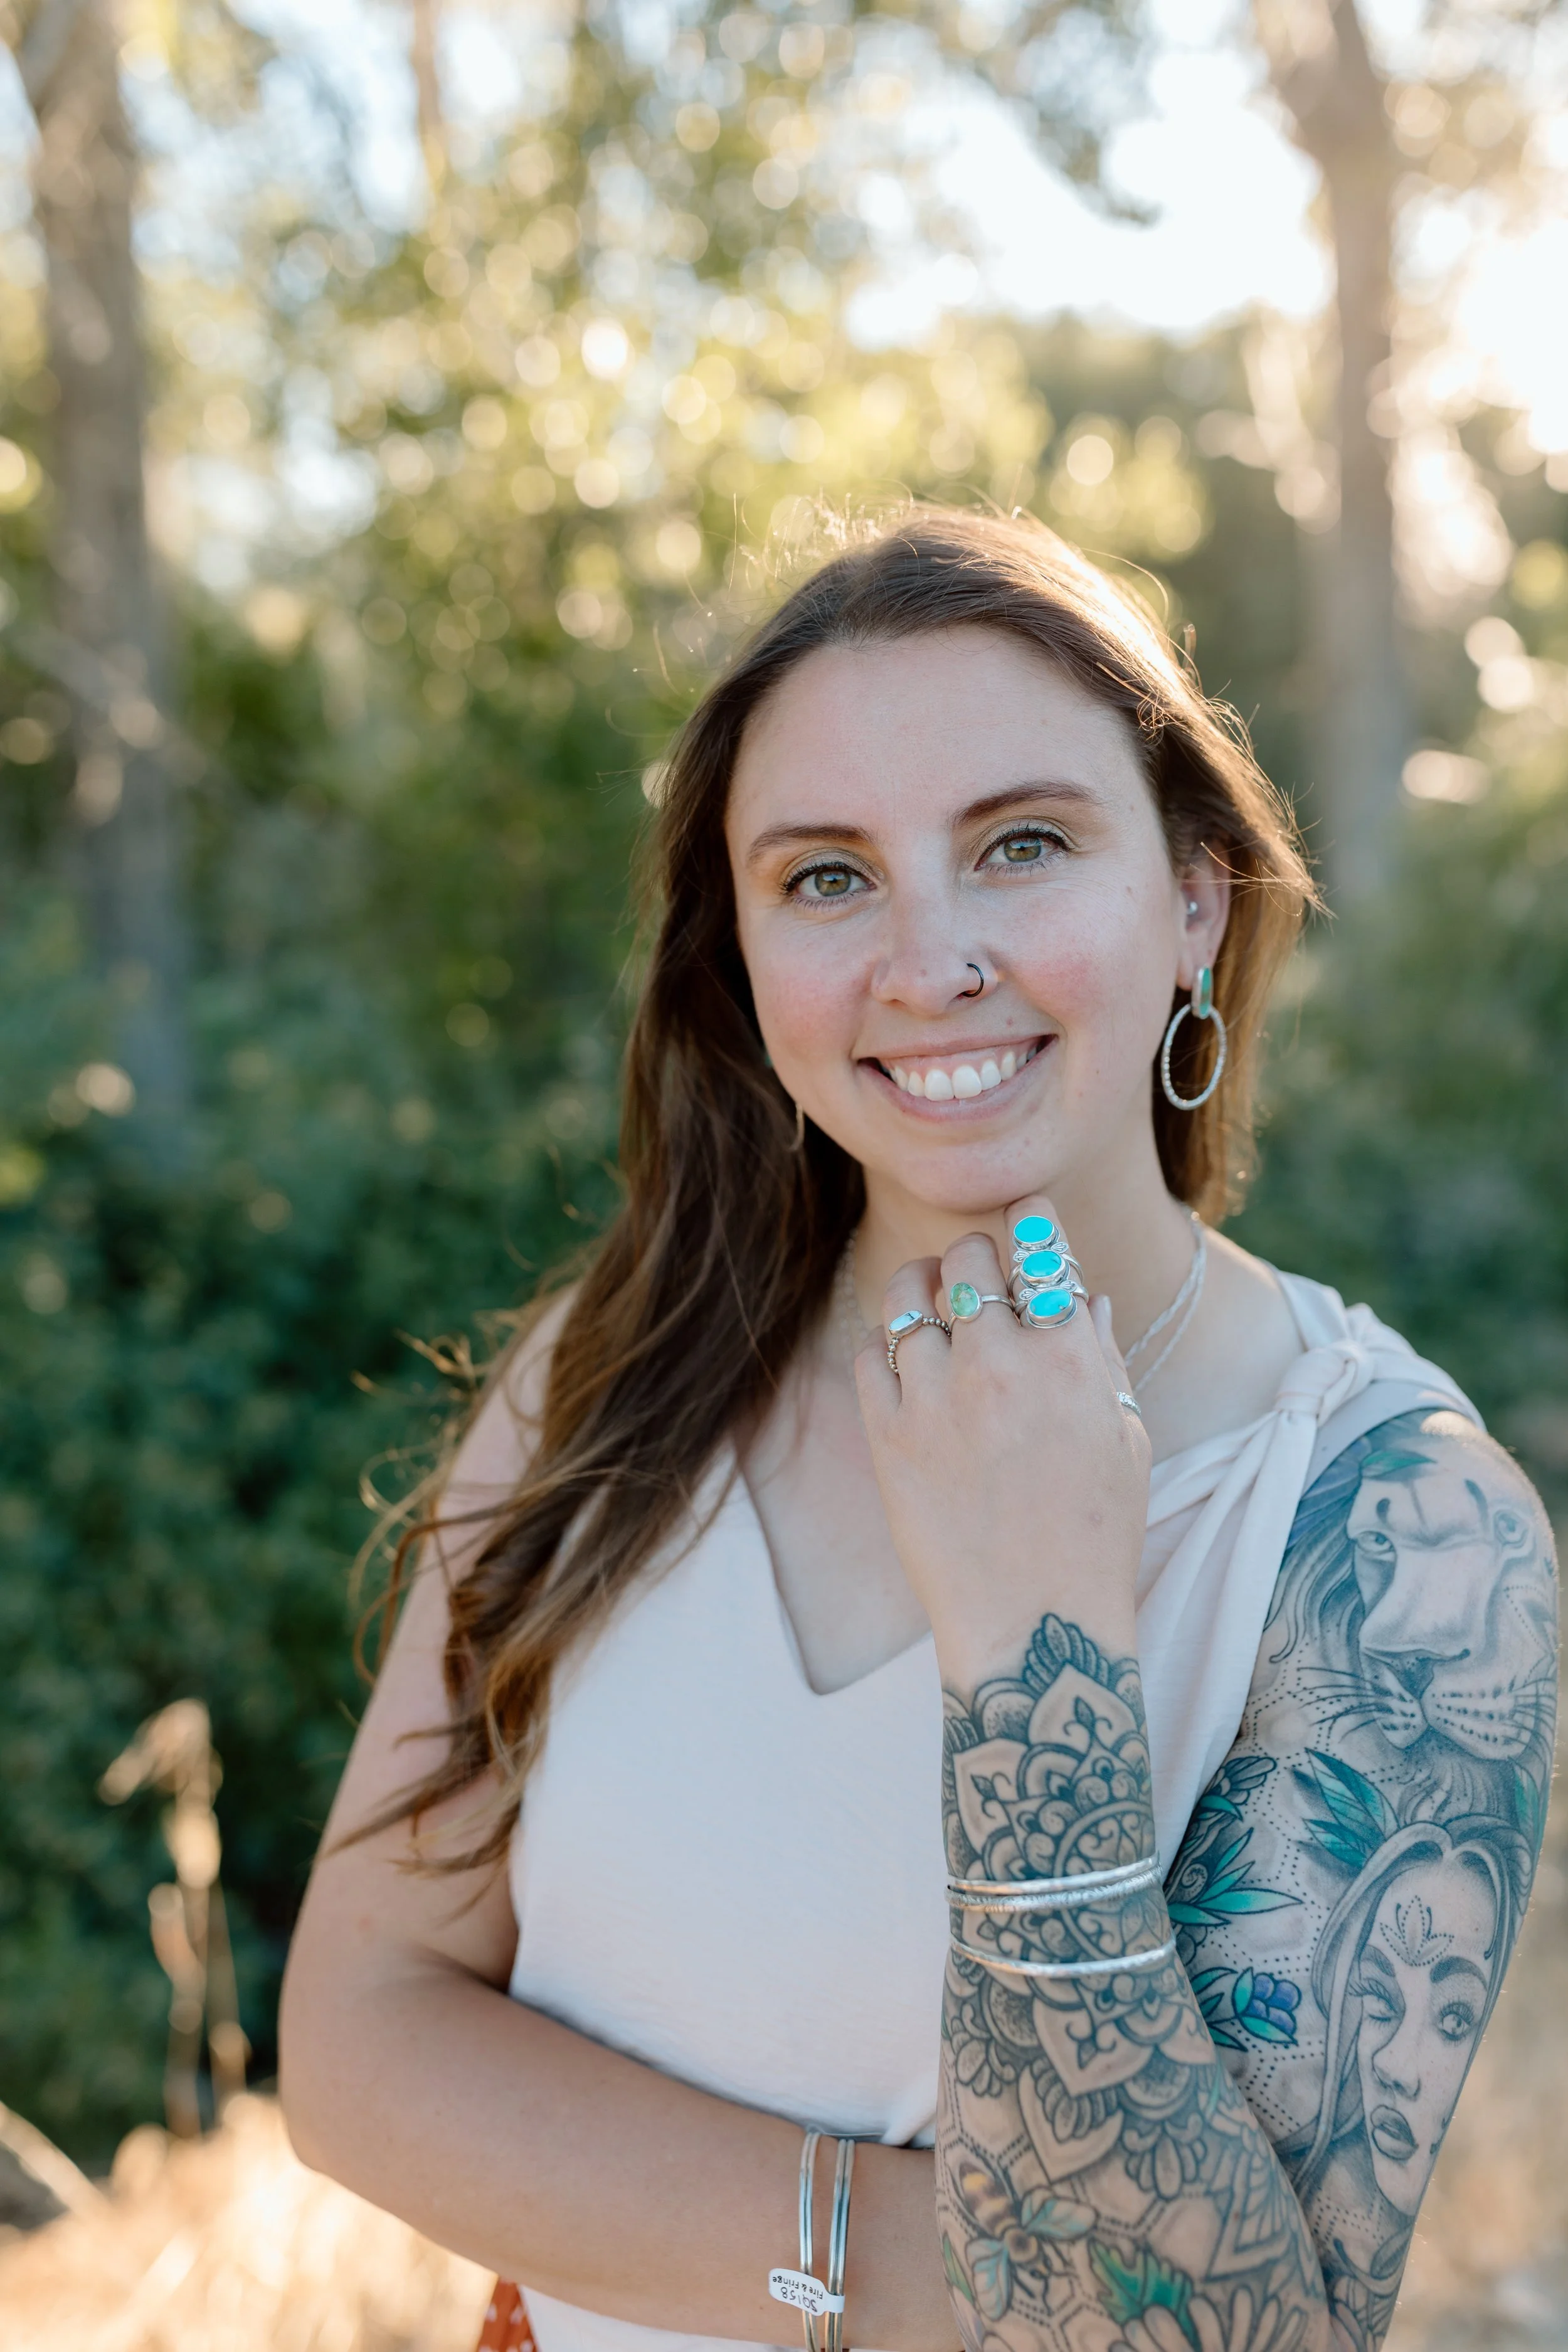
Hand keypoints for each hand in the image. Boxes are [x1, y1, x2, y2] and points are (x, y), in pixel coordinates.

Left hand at [852, 1195, 1150, 1685]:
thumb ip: (1103, 1360)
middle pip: (970, 1254)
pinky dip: (887, 1344)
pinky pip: (870, 1353)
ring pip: (907, 1292)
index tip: (1025, 1217)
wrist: (1034, 1624)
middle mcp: (998, 1361)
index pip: (1040, 1244)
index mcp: (1068, 1356)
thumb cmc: (1096, 1537)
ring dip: (922, 1284)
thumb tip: (1086, 1297)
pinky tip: (906, 1360)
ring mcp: (935, 1396)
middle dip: (978, 1253)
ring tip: (931, 1296)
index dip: (1031, 1218)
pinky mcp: (886, 1434)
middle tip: (982, 1271)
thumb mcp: (1127, 1440)